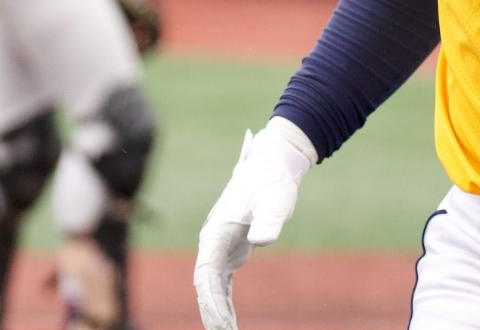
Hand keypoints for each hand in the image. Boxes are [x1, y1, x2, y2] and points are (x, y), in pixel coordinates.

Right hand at [195, 119, 316, 329]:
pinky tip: (229, 321)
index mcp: (216, 233)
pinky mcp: (230, 250)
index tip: (219, 321)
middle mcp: (212, 242)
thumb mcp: (274, 200)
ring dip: (217, 309)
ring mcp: (219, 247)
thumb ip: (268, 220)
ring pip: (211, 285)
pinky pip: (222, 282)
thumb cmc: (272, 183)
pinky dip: (224, 301)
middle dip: (211, 310)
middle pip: (205, 283)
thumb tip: (261, 240)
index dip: (210, 299)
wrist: (270, 167)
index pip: (206, 273)